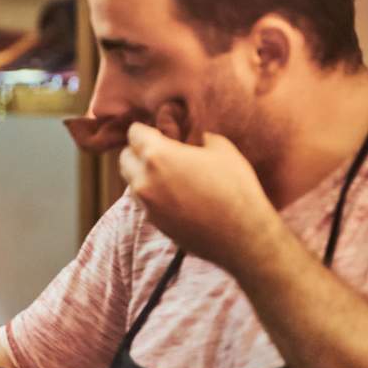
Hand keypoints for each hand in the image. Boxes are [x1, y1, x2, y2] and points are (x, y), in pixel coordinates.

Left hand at [119, 123, 278, 272]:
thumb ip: (200, 138)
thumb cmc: (235, 188)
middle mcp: (143, 179)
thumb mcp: (222, 150)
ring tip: (167, 174)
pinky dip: (150, 193)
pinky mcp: (152, 222)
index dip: (147, 130)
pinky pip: (142, 200)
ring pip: (130, 180)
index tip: (160, 133)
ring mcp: (146, 203)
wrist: (243, 236)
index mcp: (157, 155)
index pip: (134, 133)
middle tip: (161, 152)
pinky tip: (173, 193)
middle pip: (125, 157)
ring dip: (141, 173)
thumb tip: (196, 139)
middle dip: (138, 151)